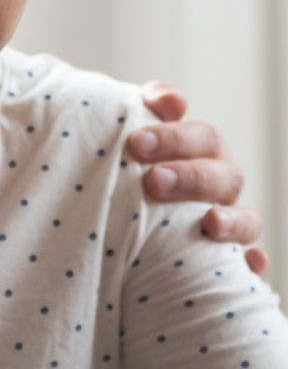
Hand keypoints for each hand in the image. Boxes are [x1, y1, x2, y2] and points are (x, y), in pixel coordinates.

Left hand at [133, 82, 266, 275]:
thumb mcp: (126, 153)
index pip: (202, 139)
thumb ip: (142, 116)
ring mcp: (226, 228)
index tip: (136, 142)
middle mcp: (217, 191)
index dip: (175, 138)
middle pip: (222, 175)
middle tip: (152, 180)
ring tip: (210, 223)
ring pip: (247, 220)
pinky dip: (253, 264)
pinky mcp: (227, 267)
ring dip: (232, 220)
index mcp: (198, 159)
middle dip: (190, 176)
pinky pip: (249, 267)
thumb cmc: (123, 185)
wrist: (116, 242)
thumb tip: (171, 101)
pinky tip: (249, 263)